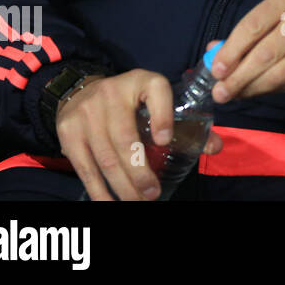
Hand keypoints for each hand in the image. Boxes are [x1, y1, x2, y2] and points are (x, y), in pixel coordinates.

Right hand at [56, 70, 223, 200]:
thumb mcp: (156, 98)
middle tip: (152, 193)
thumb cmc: (130, 99)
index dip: (162, 116)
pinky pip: (84, 166)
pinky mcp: (69, 134)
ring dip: (122, 185)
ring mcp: (86, 114)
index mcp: (141, 81)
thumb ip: (185, 122)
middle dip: (139, 171)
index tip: (165, 141)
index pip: (156, 91)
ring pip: (105, 156)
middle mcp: (111, 94)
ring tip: (138, 202)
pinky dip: (98, 189)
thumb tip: (215, 147)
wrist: (82, 90)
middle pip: (125, 138)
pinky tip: (110, 203)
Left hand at [208, 0, 284, 103]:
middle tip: (220, 92)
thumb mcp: (275, 13)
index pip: (253, 25)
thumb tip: (213, 51)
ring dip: (252, 88)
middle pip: (265, 54)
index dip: (232, 50)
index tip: (216, 70)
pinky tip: (256, 91)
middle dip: (239, 77)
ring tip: (234, 95)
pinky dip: (269, 90)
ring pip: (278, 73)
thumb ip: (246, 32)